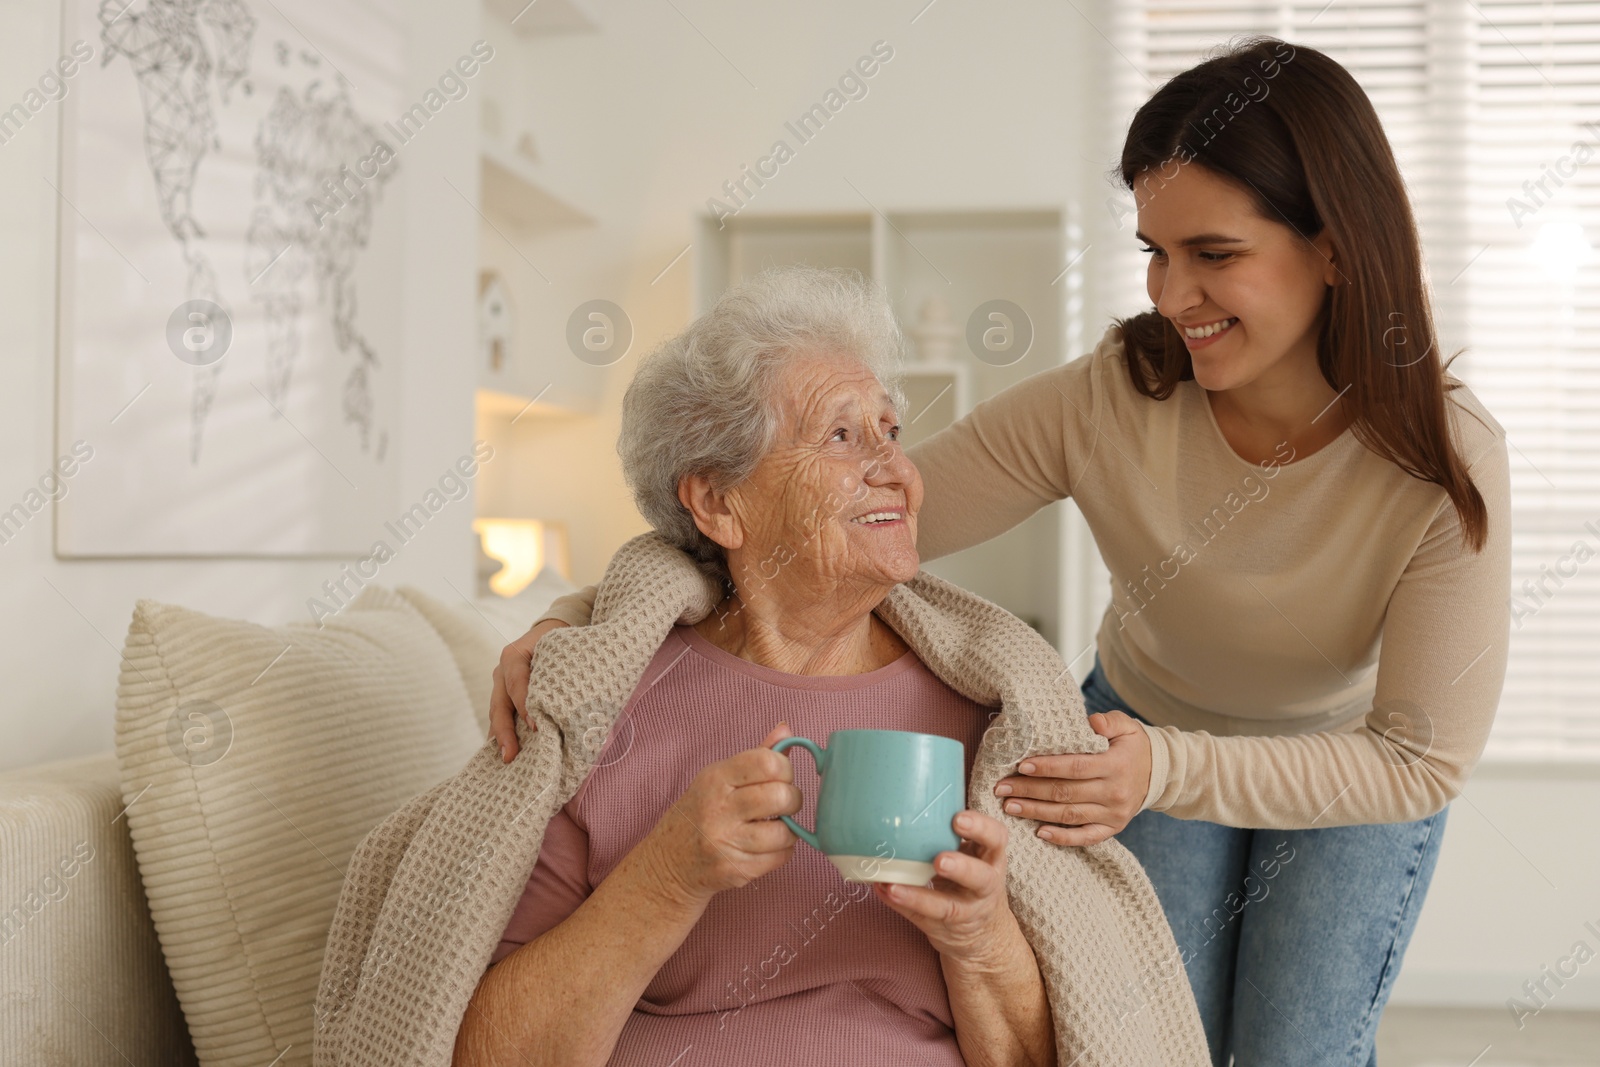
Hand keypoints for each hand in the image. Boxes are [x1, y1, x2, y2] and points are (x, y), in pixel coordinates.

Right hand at [489, 619, 567, 762]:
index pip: (517, 684)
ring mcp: (500, 684)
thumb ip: (560, 674)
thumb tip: (572, 707)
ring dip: (501, 737)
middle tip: (510, 755)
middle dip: (505, 732)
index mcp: (513, 656)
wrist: (554, 630)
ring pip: (497, 713)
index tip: (536, 727)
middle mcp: (502, 671)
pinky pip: (501, 716)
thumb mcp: (561, 651)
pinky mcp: (504, 694)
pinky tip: (507, 751)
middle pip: (499, 704)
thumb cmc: (561, 643)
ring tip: (506, 759)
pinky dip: (503, 734)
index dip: (525, 706)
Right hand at [639, 722, 800, 905]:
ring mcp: (726, 843)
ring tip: (775, 825)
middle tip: (783, 803)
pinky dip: (783, 850)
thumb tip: (786, 729)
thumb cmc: (699, 814)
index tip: (780, 776)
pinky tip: (768, 845)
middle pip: (780, 796)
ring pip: (785, 831)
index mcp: (715, 779)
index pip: (766, 762)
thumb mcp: (718, 779)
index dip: (785, 768)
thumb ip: (755, 755)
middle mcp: (718, 809)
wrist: (668, 863)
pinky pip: (781, 857)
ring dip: (789, 829)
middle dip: (792, 798)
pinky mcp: (736, 871)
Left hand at [872, 809, 1020, 967]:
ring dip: (920, 896)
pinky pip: (922, 918)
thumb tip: (904, 802)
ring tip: (894, 886)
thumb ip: (950, 835)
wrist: (983, 933)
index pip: (997, 839)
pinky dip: (901, 904)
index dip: (981, 828)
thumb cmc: (970, 879)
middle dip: (961, 868)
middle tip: (940, 859)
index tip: (958, 819)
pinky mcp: (945, 928)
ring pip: (949, 908)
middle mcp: (985, 886)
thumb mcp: (973, 855)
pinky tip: (882, 891)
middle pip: (981, 878)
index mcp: (991, 859)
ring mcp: (966, 911)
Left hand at [992, 710, 1151, 845]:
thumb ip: (1108, 721)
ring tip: (1010, 806)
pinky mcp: (1113, 828)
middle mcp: (1115, 792)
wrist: (1158, 773)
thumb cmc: (1133, 746)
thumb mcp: (1126, 726)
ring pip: (1069, 815)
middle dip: (1030, 790)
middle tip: (1002, 788)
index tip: (1021, 765)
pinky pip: (1085, 837)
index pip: (1076, 767)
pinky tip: (1040, 833)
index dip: (1048, 767)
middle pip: (1066, 793)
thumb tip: (1091, 722)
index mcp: (1116, 765)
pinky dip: (1063, 838)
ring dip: (1037, 812)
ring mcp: (1114, 814)